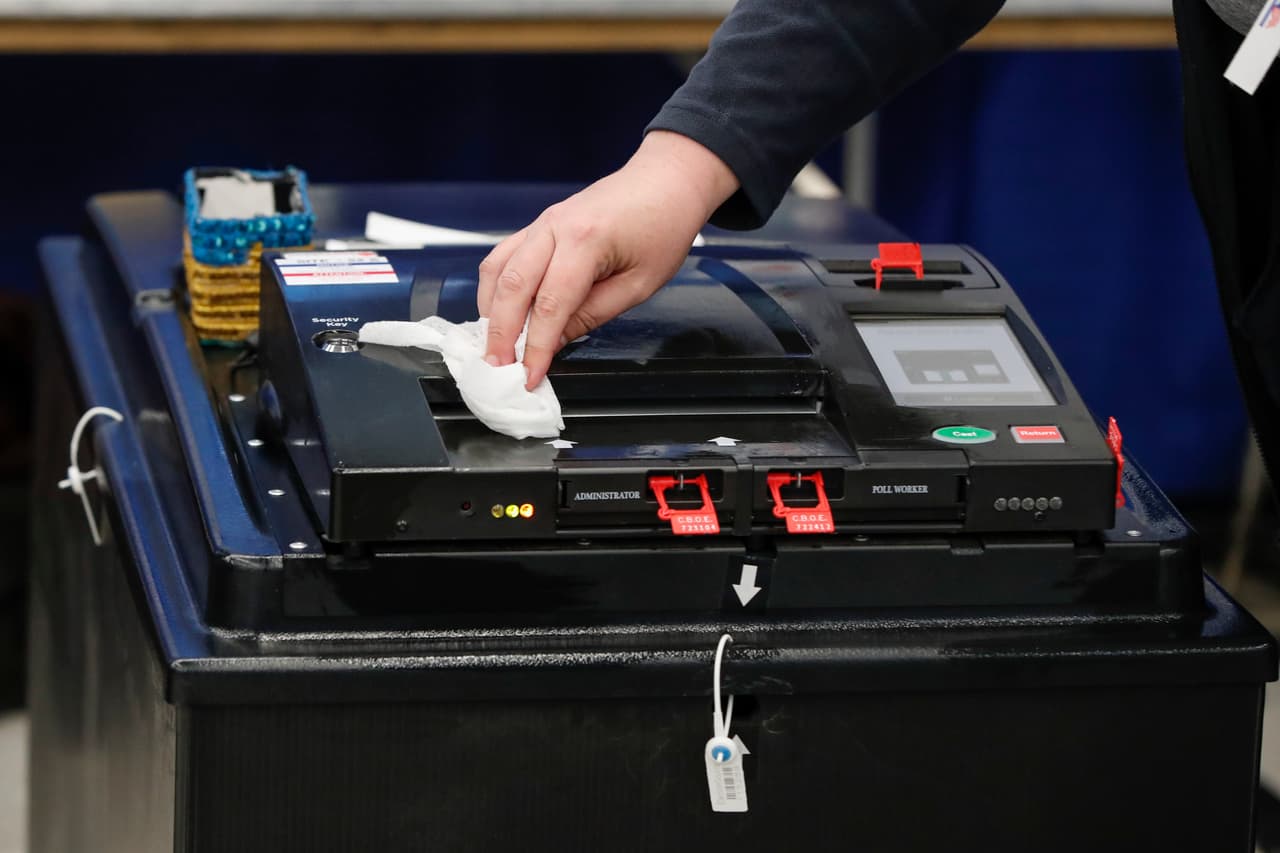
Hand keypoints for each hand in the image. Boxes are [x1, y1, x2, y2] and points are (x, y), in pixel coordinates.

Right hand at [478, 131, 738, 388]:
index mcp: (585, 241)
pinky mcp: (540, 224)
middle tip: (498, 367)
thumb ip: (593, 314)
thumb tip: (556, 340)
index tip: (531, 376)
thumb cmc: (664, 226)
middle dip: (500, 333)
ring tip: (493, 344)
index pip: (550, 305)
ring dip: (490, 310)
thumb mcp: (640, 284)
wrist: (667, 180)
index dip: (537, 346)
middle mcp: (554, 227)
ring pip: (497, 269)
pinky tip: (497, 311)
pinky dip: (495, 286)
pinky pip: (504, 255)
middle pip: (512, 287)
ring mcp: (543, 222)